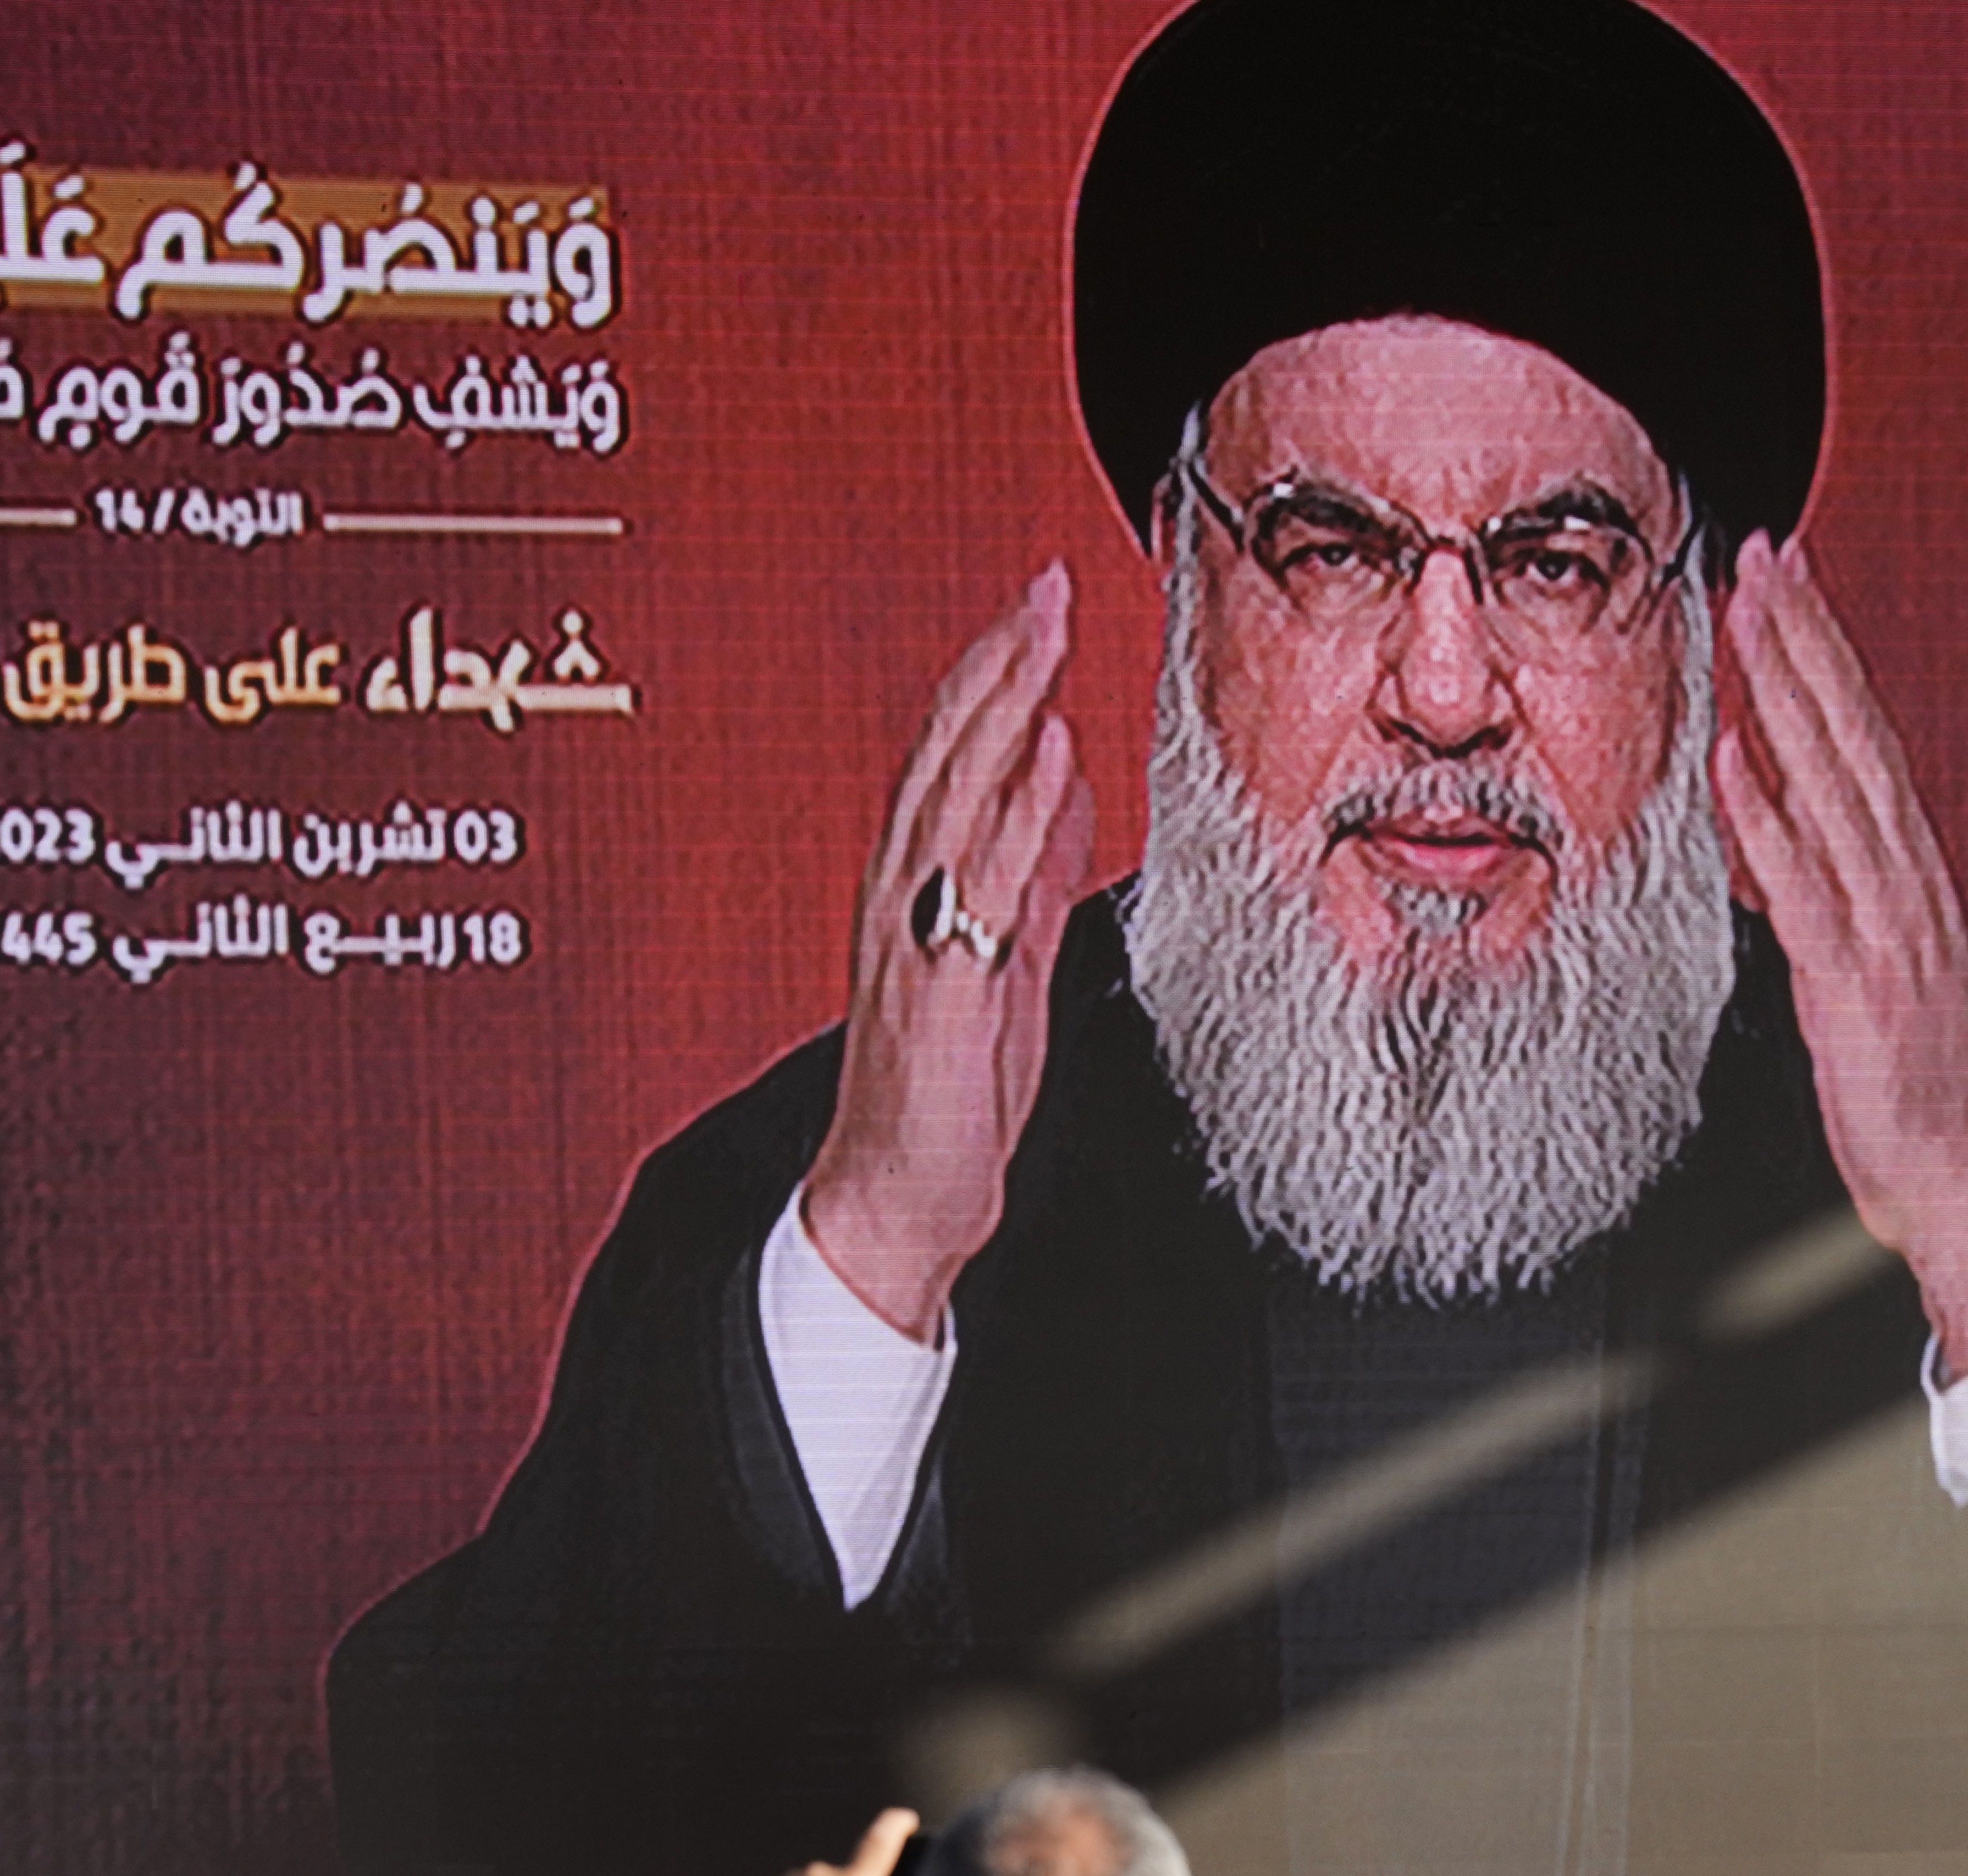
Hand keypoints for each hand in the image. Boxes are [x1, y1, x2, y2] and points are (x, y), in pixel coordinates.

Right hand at [796, 568, 1096, 1342]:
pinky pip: (980, 877)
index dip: (996, 677)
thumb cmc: (950, 1093)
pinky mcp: (941, 980)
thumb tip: (1064, 790)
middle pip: (948, 751)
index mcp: (922, 886)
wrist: (903, 1197)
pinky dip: (1015, 807)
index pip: (956, 757)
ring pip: (957, 791)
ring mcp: (916, 931)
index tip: (1039, 609)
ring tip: (1044, 635)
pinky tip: (1049, 750)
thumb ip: (1034, 873)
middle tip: (1043, 587)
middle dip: (997, 663)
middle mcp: (905, 892)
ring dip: (1004, 707)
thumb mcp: (1011, 961)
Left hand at [1714, 535, 1967, 1380]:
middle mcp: (1904, 882)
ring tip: (1749, 613)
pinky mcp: (1858, 986)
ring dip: (1790, 693)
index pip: (1864, 739)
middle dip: (1808, 637)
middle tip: (1768, 552)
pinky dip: (1770, 817)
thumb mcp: (1864, 968)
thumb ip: (1820, 893)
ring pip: (1835, 785)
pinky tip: (1736, 756)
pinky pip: (1807, 887)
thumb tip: (1769, 830)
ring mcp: (1886, 928)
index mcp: (1907, 875)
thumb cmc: (1920, 1087)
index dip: (1826, 653)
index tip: (1789, 578)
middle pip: (1854, 735)